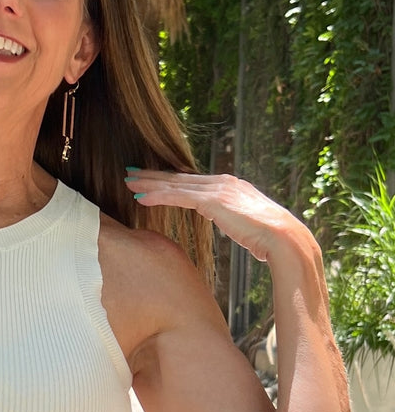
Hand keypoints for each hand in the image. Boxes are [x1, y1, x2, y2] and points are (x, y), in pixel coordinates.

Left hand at [124, 168, 317, 264]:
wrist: (283, 237)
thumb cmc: (270, 239)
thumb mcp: (248, 224)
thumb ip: (236, 219)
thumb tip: (235, 225)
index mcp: (230, 186)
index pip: (193, 182)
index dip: (171, 180)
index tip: (153, 180)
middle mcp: (222, 182)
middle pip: (180, 178)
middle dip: (155, 176)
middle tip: (132, 173)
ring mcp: (217, 189)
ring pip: (175, 184)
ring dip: (150, 183)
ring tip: (129, 182)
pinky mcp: (212, 200)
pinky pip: (178, 197)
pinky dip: (158, 196)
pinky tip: (141, 198)